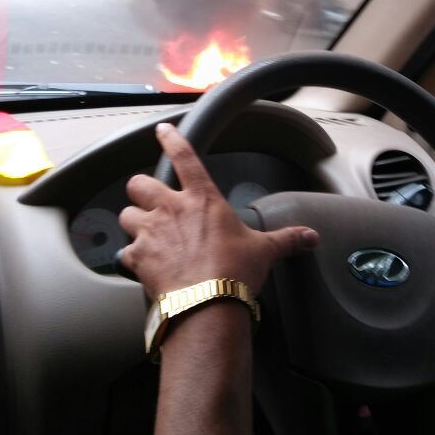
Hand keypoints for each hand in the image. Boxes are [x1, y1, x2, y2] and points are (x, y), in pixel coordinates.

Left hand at [119, 122, 318, 297]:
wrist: (207, 304)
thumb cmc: (234, 272)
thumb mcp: (263, 251)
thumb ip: (286, 240)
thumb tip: (310, 237)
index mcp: (201, 199)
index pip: (183, 156)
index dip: (171, 139)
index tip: (162, 130)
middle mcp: (170, 209)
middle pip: (139, 183)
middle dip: (142, 191)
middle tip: (151, 201)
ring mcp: (150, 232)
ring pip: (126, 214)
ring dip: (133, 222)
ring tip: (144, 234)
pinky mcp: (137, 257)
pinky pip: (124, 252)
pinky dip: (130, 258)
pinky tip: (141, 266)